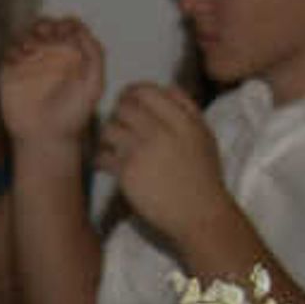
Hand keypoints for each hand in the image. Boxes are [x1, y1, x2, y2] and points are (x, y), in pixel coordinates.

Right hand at [0, 15, 104, 153]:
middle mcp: (50, 56)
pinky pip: (9, 52)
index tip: (68, 32)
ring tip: (36, 46)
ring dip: (30, 35)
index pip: (68, 28)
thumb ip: (95, 56)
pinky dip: (14, 50)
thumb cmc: (74, 113)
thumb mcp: (94, 85)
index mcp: (71, 55)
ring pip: (25, 35)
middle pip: (45, 26)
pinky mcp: (11, 73)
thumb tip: (83, 31)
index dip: (68, 24)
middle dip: (47, 24)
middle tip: (49, 34)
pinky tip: (24, 58)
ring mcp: (29, 63)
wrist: (47, 136)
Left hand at [100, 78, 235, 254]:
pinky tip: (106, 166)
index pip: (146, 90)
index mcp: (184, 120)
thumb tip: (164, 89)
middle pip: (124, 106)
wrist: (200, 214)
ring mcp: (144, 150)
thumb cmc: (202, 176)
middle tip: (119, 128)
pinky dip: (101, 159)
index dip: (131, 94)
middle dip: (117, 115)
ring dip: (107, 137)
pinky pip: (103, 155)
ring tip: (113, 148)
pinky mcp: (128, 171)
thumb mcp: (203, 136)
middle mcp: (164, 131)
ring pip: (110, 128)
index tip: (128, 105)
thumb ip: (187, 110)